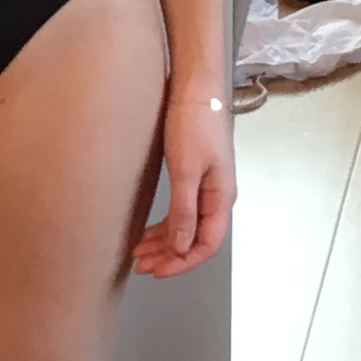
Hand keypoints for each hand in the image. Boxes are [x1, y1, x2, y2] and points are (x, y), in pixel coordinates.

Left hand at [133, 70, 236, 278]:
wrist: (195, 90)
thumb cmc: (193, 125)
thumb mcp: (185, 170)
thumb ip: (184, 210)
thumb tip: (181, 247)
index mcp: (221, 198)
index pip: (207, 244)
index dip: (183, 262)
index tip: (157, 271)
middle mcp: (218, 197)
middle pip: (196, 239)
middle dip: (170, 256)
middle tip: (141, 265)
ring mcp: (207, 187)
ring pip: (187, 227)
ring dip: (165, 243)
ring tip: (139, 253)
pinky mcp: (195, 177)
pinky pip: (183, 212)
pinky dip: (166, 226)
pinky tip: (148, 232)